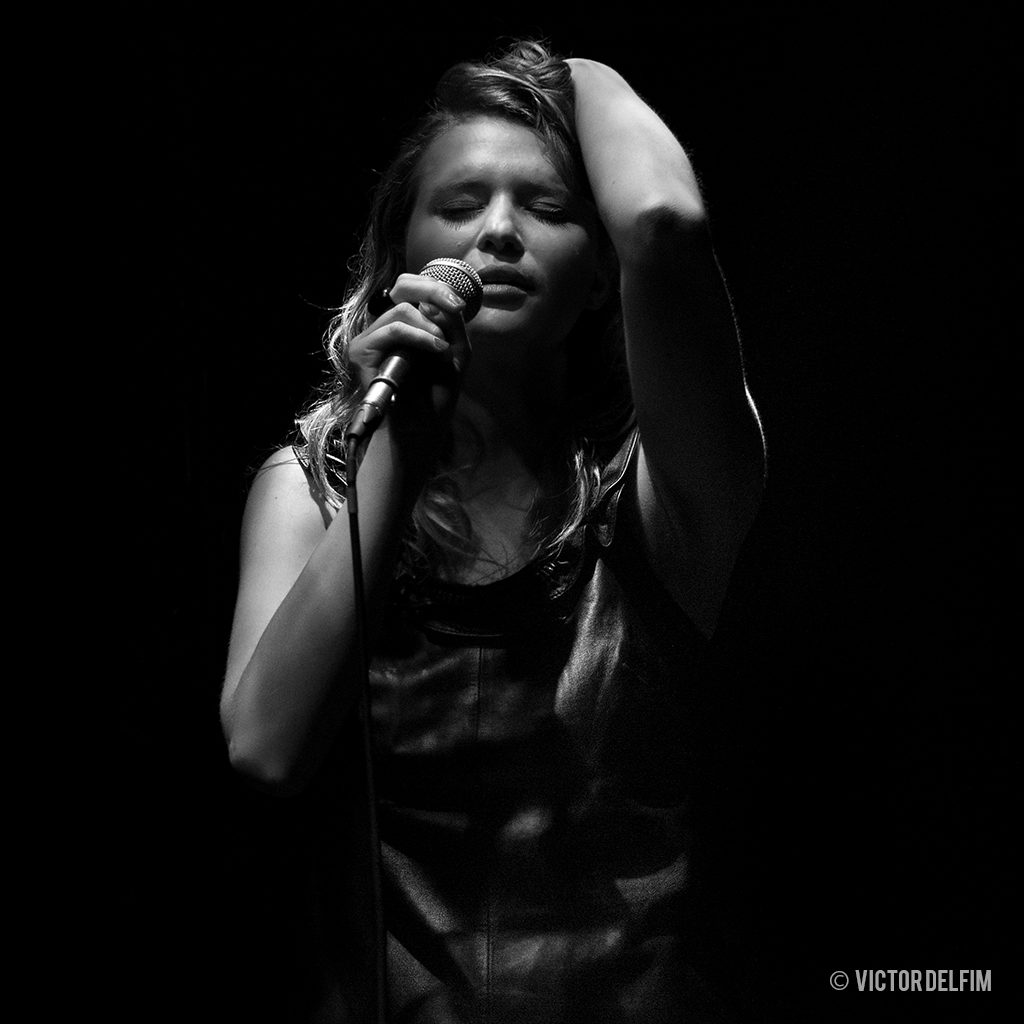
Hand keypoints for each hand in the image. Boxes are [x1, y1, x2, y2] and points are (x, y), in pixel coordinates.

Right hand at [348, 272, 472, 438]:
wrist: (421, 427)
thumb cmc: (436, 394)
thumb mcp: (454, 352)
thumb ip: (450, 323)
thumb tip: (436, 301)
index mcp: (406, 324)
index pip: (413, 288)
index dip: (436, 288)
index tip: (458, 305)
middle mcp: (387, 327)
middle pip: (403, 286)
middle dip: (433, 291)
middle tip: (454, 306)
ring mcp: (373, 338)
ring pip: (402, 310)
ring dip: (430, 327)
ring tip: (443, 349)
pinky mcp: (362, 350)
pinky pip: (393, 329)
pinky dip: (418, 336)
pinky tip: (436, 348)